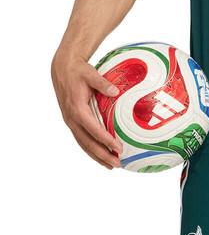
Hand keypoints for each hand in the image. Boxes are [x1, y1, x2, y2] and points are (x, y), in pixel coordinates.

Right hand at [51, 52, 123, 169]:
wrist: (62, 69)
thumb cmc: (78, 71)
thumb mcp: (90, 74)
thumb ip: (103, 84)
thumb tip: (116, 91)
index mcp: (77, 109)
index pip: (94, 130)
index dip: (106, 140)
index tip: (118, 148)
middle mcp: (72, 119)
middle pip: (88, 143)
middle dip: (103, 155)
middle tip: (117, 164)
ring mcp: (70, 121)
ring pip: (83, 144)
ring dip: (96, 156)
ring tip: (110, 165)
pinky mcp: (71, 121)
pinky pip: (80, 139)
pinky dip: (89, 149)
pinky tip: (98, 155)